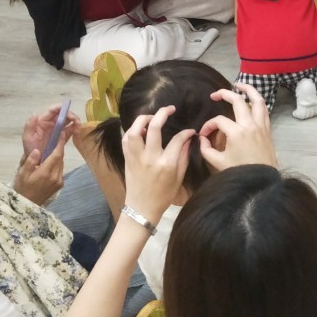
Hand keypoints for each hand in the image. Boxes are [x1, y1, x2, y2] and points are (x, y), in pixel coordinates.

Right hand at [14, 143, 66, 205]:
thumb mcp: (22, 174)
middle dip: (58, 149)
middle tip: (55, 139)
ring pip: (61, 164)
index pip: (57, 155)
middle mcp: (55, 176)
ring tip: (51, 150)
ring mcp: (59, 181)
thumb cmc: (23, 187)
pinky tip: (50, 163)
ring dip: (57, 157)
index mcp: (46, 172)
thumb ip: (30, 162)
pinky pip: (60, 170)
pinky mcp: (60, 184)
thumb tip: (37, 150)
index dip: (60, 144)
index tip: (62, 134)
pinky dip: (57, 165)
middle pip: (60, 158)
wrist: (28, 204)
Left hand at [21, 104, 78, 158]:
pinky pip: (71, 130)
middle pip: (64, 114)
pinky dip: (76, 129)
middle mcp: (51, 123)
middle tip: (77, 122)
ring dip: (76, 122)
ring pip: (69, 121)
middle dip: (72, 115)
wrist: (36, 160)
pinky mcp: (63, 136)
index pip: (53, 110)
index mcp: (43, 120)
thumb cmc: (30, 148)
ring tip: (78, 129)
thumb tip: (35, 114)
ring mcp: (58, 129)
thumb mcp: (27, 137)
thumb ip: (29, 125)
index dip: (61, 107)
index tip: (68, 108)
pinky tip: (77, 133)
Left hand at [120, 106, 195, 221]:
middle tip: (169, 109)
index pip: (177, 139)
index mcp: (166, 163)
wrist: (142, 208)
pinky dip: (132, 130)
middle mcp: (150, 157)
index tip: (190, 131)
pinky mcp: (127, 158)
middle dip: (163, 113)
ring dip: (142, 119)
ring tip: (151, 117)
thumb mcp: (179, 178)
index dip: (186, 132)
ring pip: (134, 130)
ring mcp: (136, 157)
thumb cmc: (163, 195)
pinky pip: (126, 139)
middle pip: (154, 127)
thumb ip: (183, 156)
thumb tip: (187, 139)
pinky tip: (140, 129)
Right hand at [199, 83, 277, 170]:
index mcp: (237, 133)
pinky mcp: (268, 130)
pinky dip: (258, 102)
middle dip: (225, 94)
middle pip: (238, 101)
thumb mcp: (218, 163)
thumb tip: (201, 138)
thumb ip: (206, 149)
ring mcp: (261, 126)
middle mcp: (250, 125)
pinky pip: (264, 110)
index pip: (219, 121)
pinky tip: (251, 101)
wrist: (262, 181)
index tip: (204, 135)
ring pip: (258, 100)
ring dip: (249, 90)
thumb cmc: (240, 172)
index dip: (208, 125)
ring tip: (239, 85)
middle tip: (216, 94)